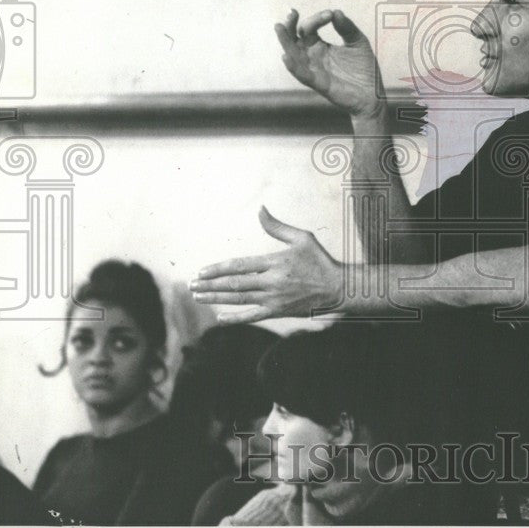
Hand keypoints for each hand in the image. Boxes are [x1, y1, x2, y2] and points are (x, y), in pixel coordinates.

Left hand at [191, 206, 343, 322]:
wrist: (338, 288)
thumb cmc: (319, 260)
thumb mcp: (302, 238)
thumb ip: (277, 227)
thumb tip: (260, 209)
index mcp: (275, 262)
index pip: (239, 266)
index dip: (218, 269)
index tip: (201, 271)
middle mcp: (272, 282)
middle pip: (234, 284)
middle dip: (210, 285)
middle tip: (191, 285)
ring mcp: (274, 299)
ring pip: (239, 299)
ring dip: (216, 299)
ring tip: (198, 297)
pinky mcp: (278, 311)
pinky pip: (252, 316)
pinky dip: (235, 318)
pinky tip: (220, 317)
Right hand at [277, 9, 385, 119]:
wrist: (372, 93)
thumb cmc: (364, 67)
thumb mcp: (357, 41)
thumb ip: (347, 27)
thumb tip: (336, 12)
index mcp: (319, 45)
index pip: (308, 29)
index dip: (316, 19)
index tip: (329, 14)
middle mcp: (312, 56)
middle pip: (293, 39)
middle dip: (290, 25)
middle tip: (292, 12)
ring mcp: (313, 70)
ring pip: (293, 55)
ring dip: (285, 42)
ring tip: (279, 27)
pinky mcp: (319, 83)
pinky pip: (302, 75)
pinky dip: (293, 67)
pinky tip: (286, 56)